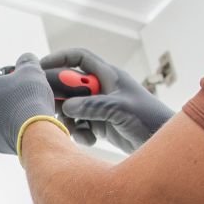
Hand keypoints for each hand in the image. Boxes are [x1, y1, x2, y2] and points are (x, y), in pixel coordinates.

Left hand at [0, 52, 60, 154]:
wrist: (36, 131)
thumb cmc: (29, 97)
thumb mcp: (31, 69)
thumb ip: (25, 61)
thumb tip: (26, 60)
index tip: (10, 75)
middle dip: (0, 93)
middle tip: (19, 91)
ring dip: (5, 110)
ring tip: (24, 107)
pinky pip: (1, 131)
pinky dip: (11, 126)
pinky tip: (25, 122)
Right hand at [39, 47, 173, 153]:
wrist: (163, 144)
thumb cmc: (149, 120)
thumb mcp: (120, 110)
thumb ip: (93, 106)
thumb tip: (67, 107)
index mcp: (109, 76)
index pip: (80, 58)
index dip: (59, 58)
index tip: (40, 67)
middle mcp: (103, 89)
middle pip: (70, 85)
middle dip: (59, 98)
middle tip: (48, 109)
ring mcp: (100, 107)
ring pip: (72, 108)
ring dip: (70, 121)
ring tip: (79, 132)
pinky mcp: (101, 124)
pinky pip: (80, 125)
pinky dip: (80, 133)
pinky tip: (91, 140)